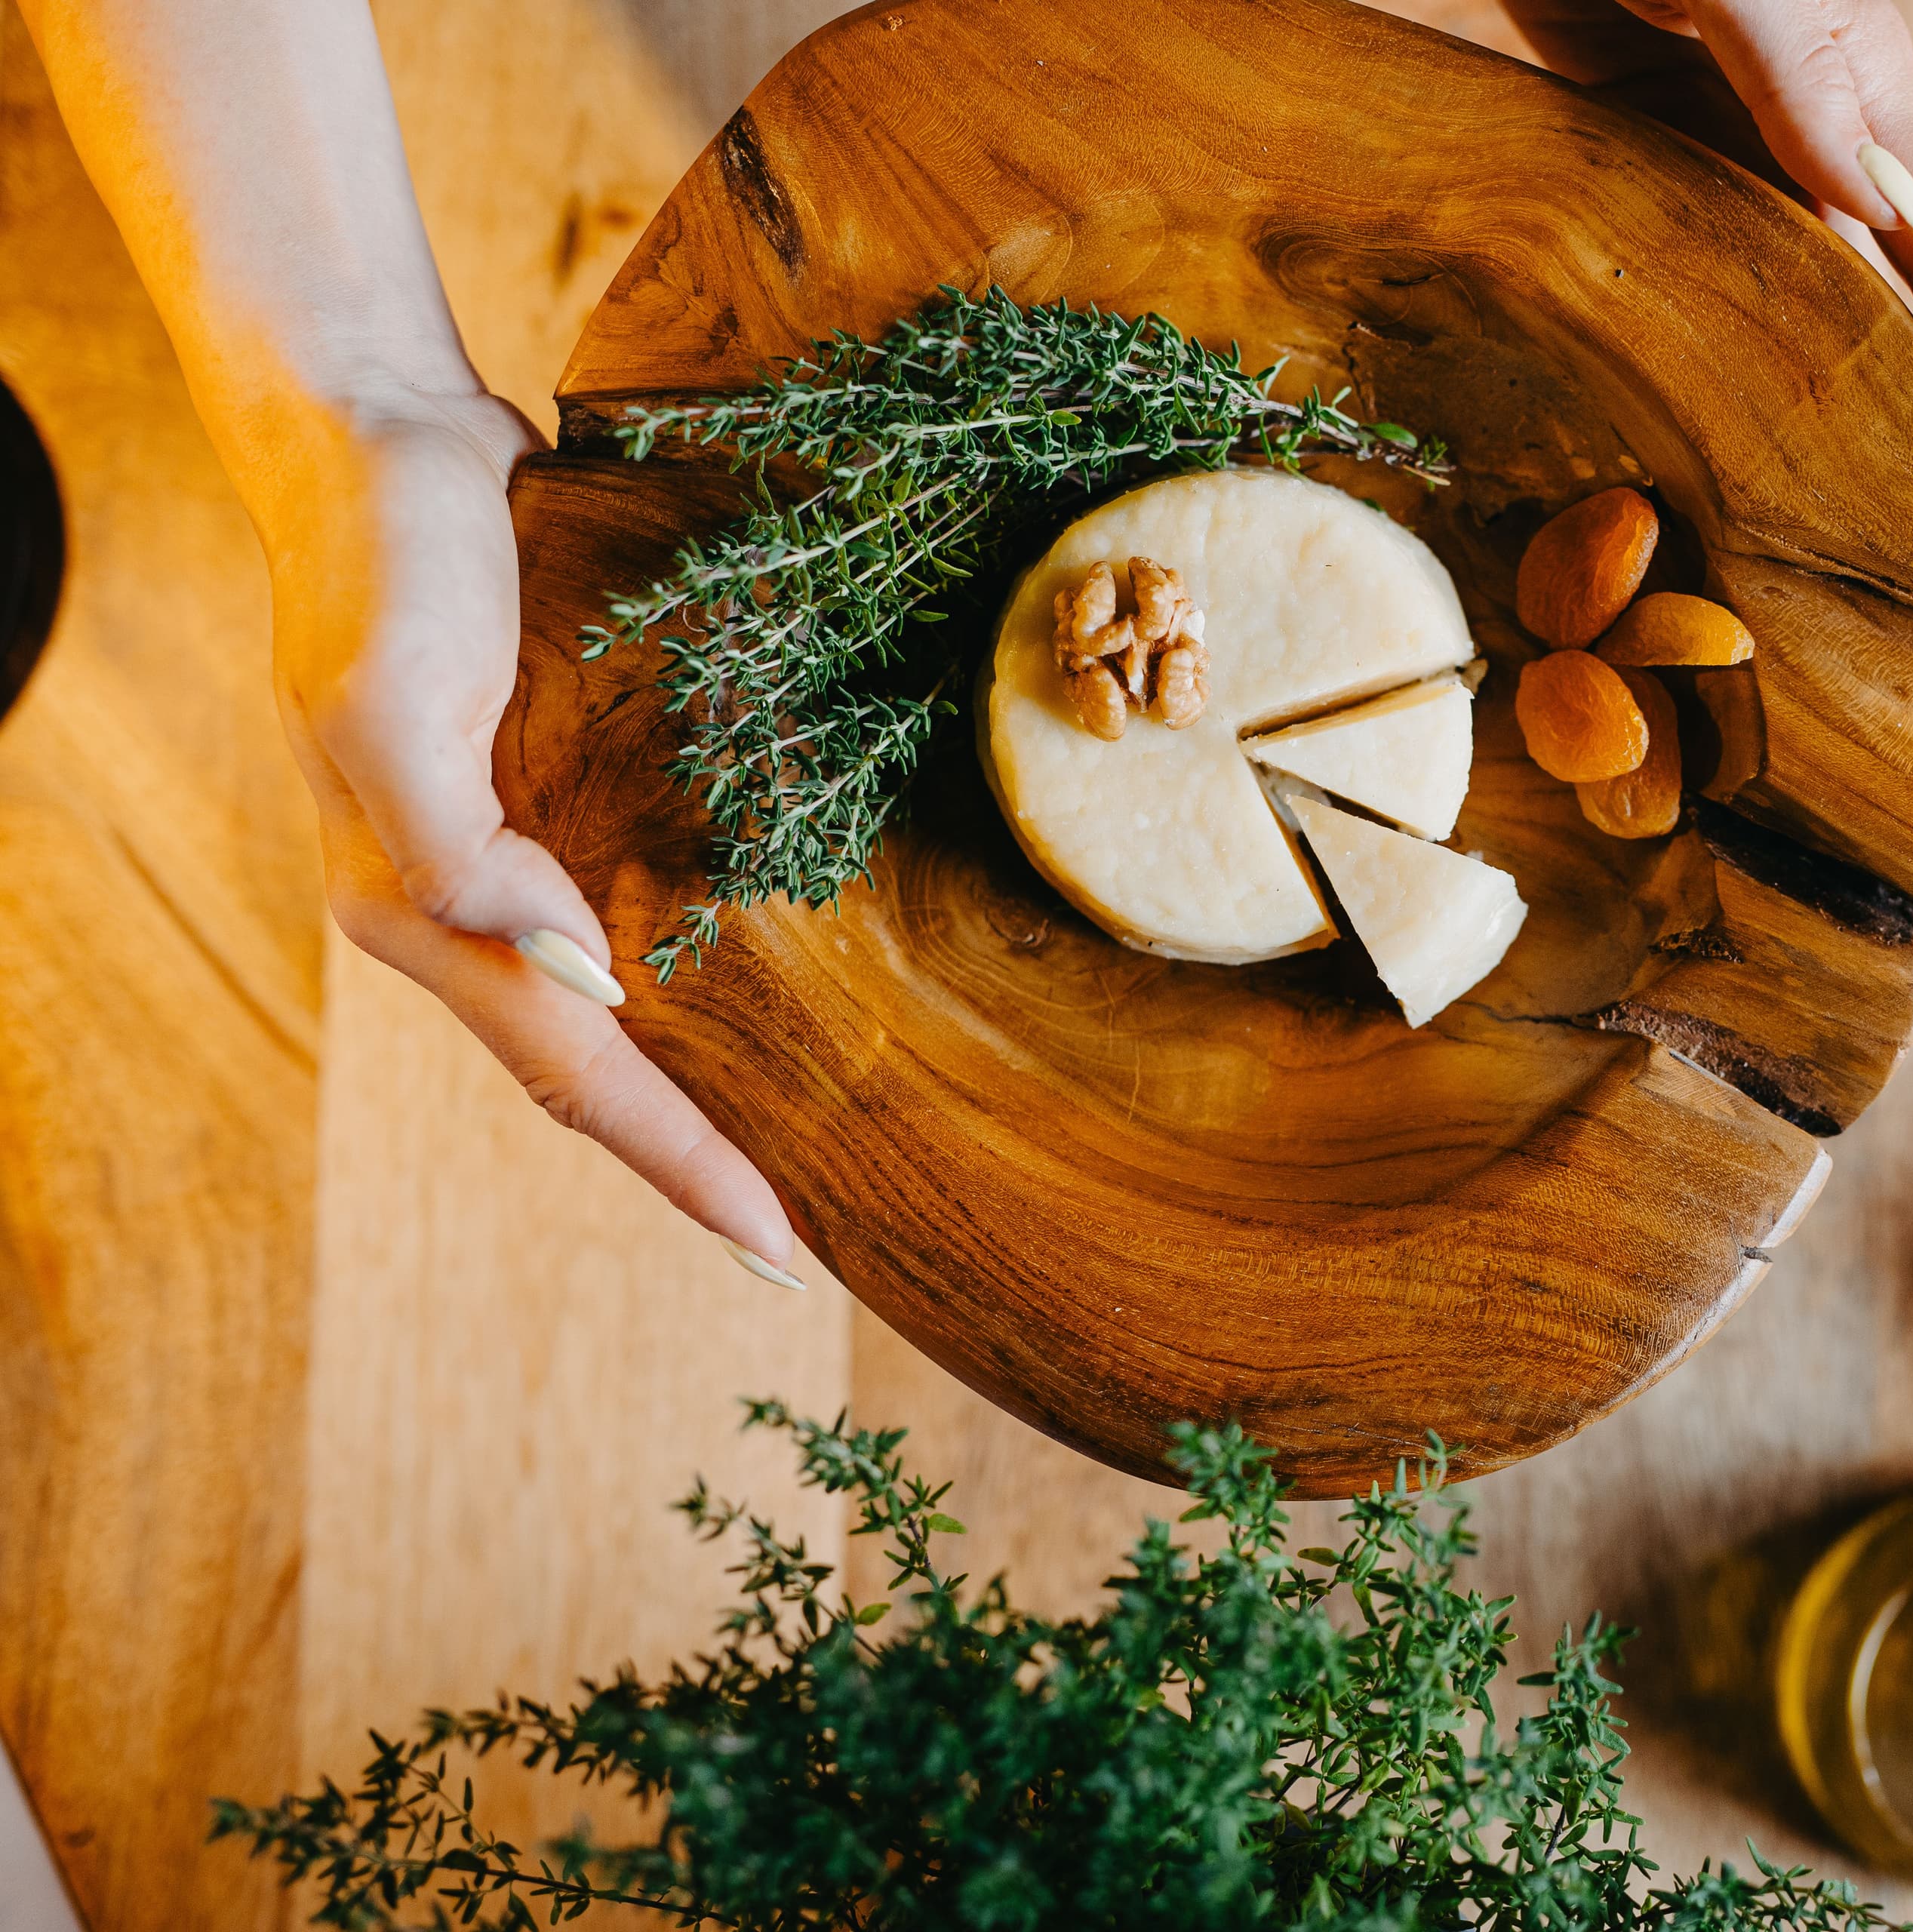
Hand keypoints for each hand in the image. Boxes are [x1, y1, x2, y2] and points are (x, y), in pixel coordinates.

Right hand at [267, 382, 806, 1284]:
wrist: (379, 431)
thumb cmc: (382, 560)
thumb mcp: (390, 698)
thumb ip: (460, 850)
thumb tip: (584, 976)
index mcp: (419, 909)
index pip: (577, 1074)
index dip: (681, 1166)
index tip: (781, 1252)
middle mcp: (471, 906)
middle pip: (600, 1074)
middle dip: (699, 1162)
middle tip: (806, 1248)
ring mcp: (517, 854)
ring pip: (623, 1011)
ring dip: (706, 1087)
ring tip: (808, 1155)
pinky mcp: (559, 795)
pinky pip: (639, 911)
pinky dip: (701, 976)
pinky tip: (776, 997)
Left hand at [1499, 0, 1912, 538]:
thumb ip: (1809, 88)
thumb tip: (1891, 227)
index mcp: (1875, 104)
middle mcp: (1822, 147)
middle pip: (1906, 312)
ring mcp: (1738, 156)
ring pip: (1807, 312)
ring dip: (1843, 414)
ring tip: (1868, 534)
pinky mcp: (1654, 155)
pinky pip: (1704, 276)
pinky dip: (1724, 355)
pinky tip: (1722, 435)